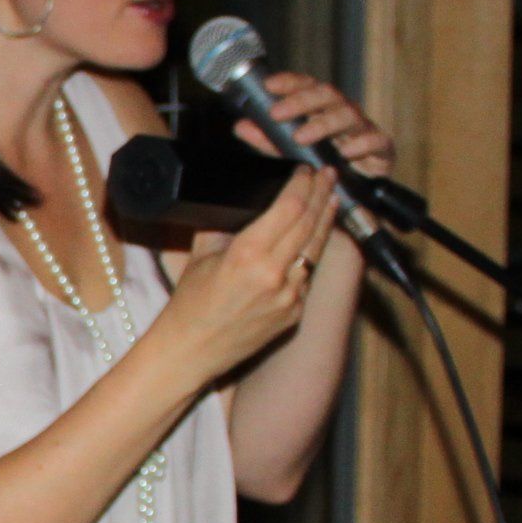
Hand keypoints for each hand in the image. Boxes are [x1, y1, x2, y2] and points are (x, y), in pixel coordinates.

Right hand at [155, 164, 335, 383]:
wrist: (191, 352)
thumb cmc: (190, 304)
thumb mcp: (202, 255)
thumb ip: (226, 226)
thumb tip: (244, 203)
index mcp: (247, 255)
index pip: (289, 208)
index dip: (302, 184)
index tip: (305, 170)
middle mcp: (274, 274)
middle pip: (310, 223)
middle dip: (321, 194)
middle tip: (327, 175)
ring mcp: (289, 297)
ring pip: (317, 249)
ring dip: (326, 221)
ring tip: (331, 199)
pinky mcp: (295, 314)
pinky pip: (308, 276)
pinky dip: (311, 254)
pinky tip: (313, 240)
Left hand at [235, 72, 393, 178]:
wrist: (359, 194)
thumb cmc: (324, 164)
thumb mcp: (291, 152)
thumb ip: (268, 139)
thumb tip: (241, 126)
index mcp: (322, 109)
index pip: (307, 86)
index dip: (289, 82)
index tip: (269, 85)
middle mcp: (342, 113)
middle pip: (326, 94)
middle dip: (301, 101)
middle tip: (277, 113)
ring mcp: (363, 128)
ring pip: (348, 114)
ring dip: (323, 124)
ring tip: (301, 137)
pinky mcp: (382, 148)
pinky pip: (375, 141)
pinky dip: (361, 144)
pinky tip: (345, 153)